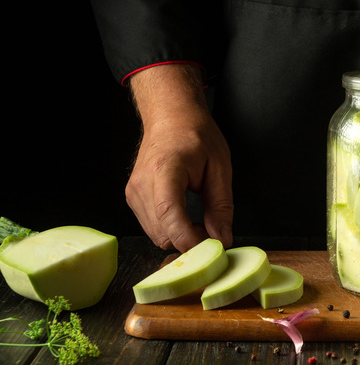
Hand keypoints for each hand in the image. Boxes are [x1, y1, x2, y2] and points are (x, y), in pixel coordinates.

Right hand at [126, 64, 233, 251]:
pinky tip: (187, 218)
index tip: (211, 247)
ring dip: (181, 237)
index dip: (189, 238)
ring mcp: (133, 192)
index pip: (170, 214)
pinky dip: (171, 230)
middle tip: (214, 231)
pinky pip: (152, 227)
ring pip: (156, 235)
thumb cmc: (196, 135)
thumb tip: (223, 239)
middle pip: (162, 232)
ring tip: (202, 222)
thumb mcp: (219, 168)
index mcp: (164, 170)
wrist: (171, 117)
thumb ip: (221, 206)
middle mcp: (142, 184)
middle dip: (190, 241)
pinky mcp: (132, 198)